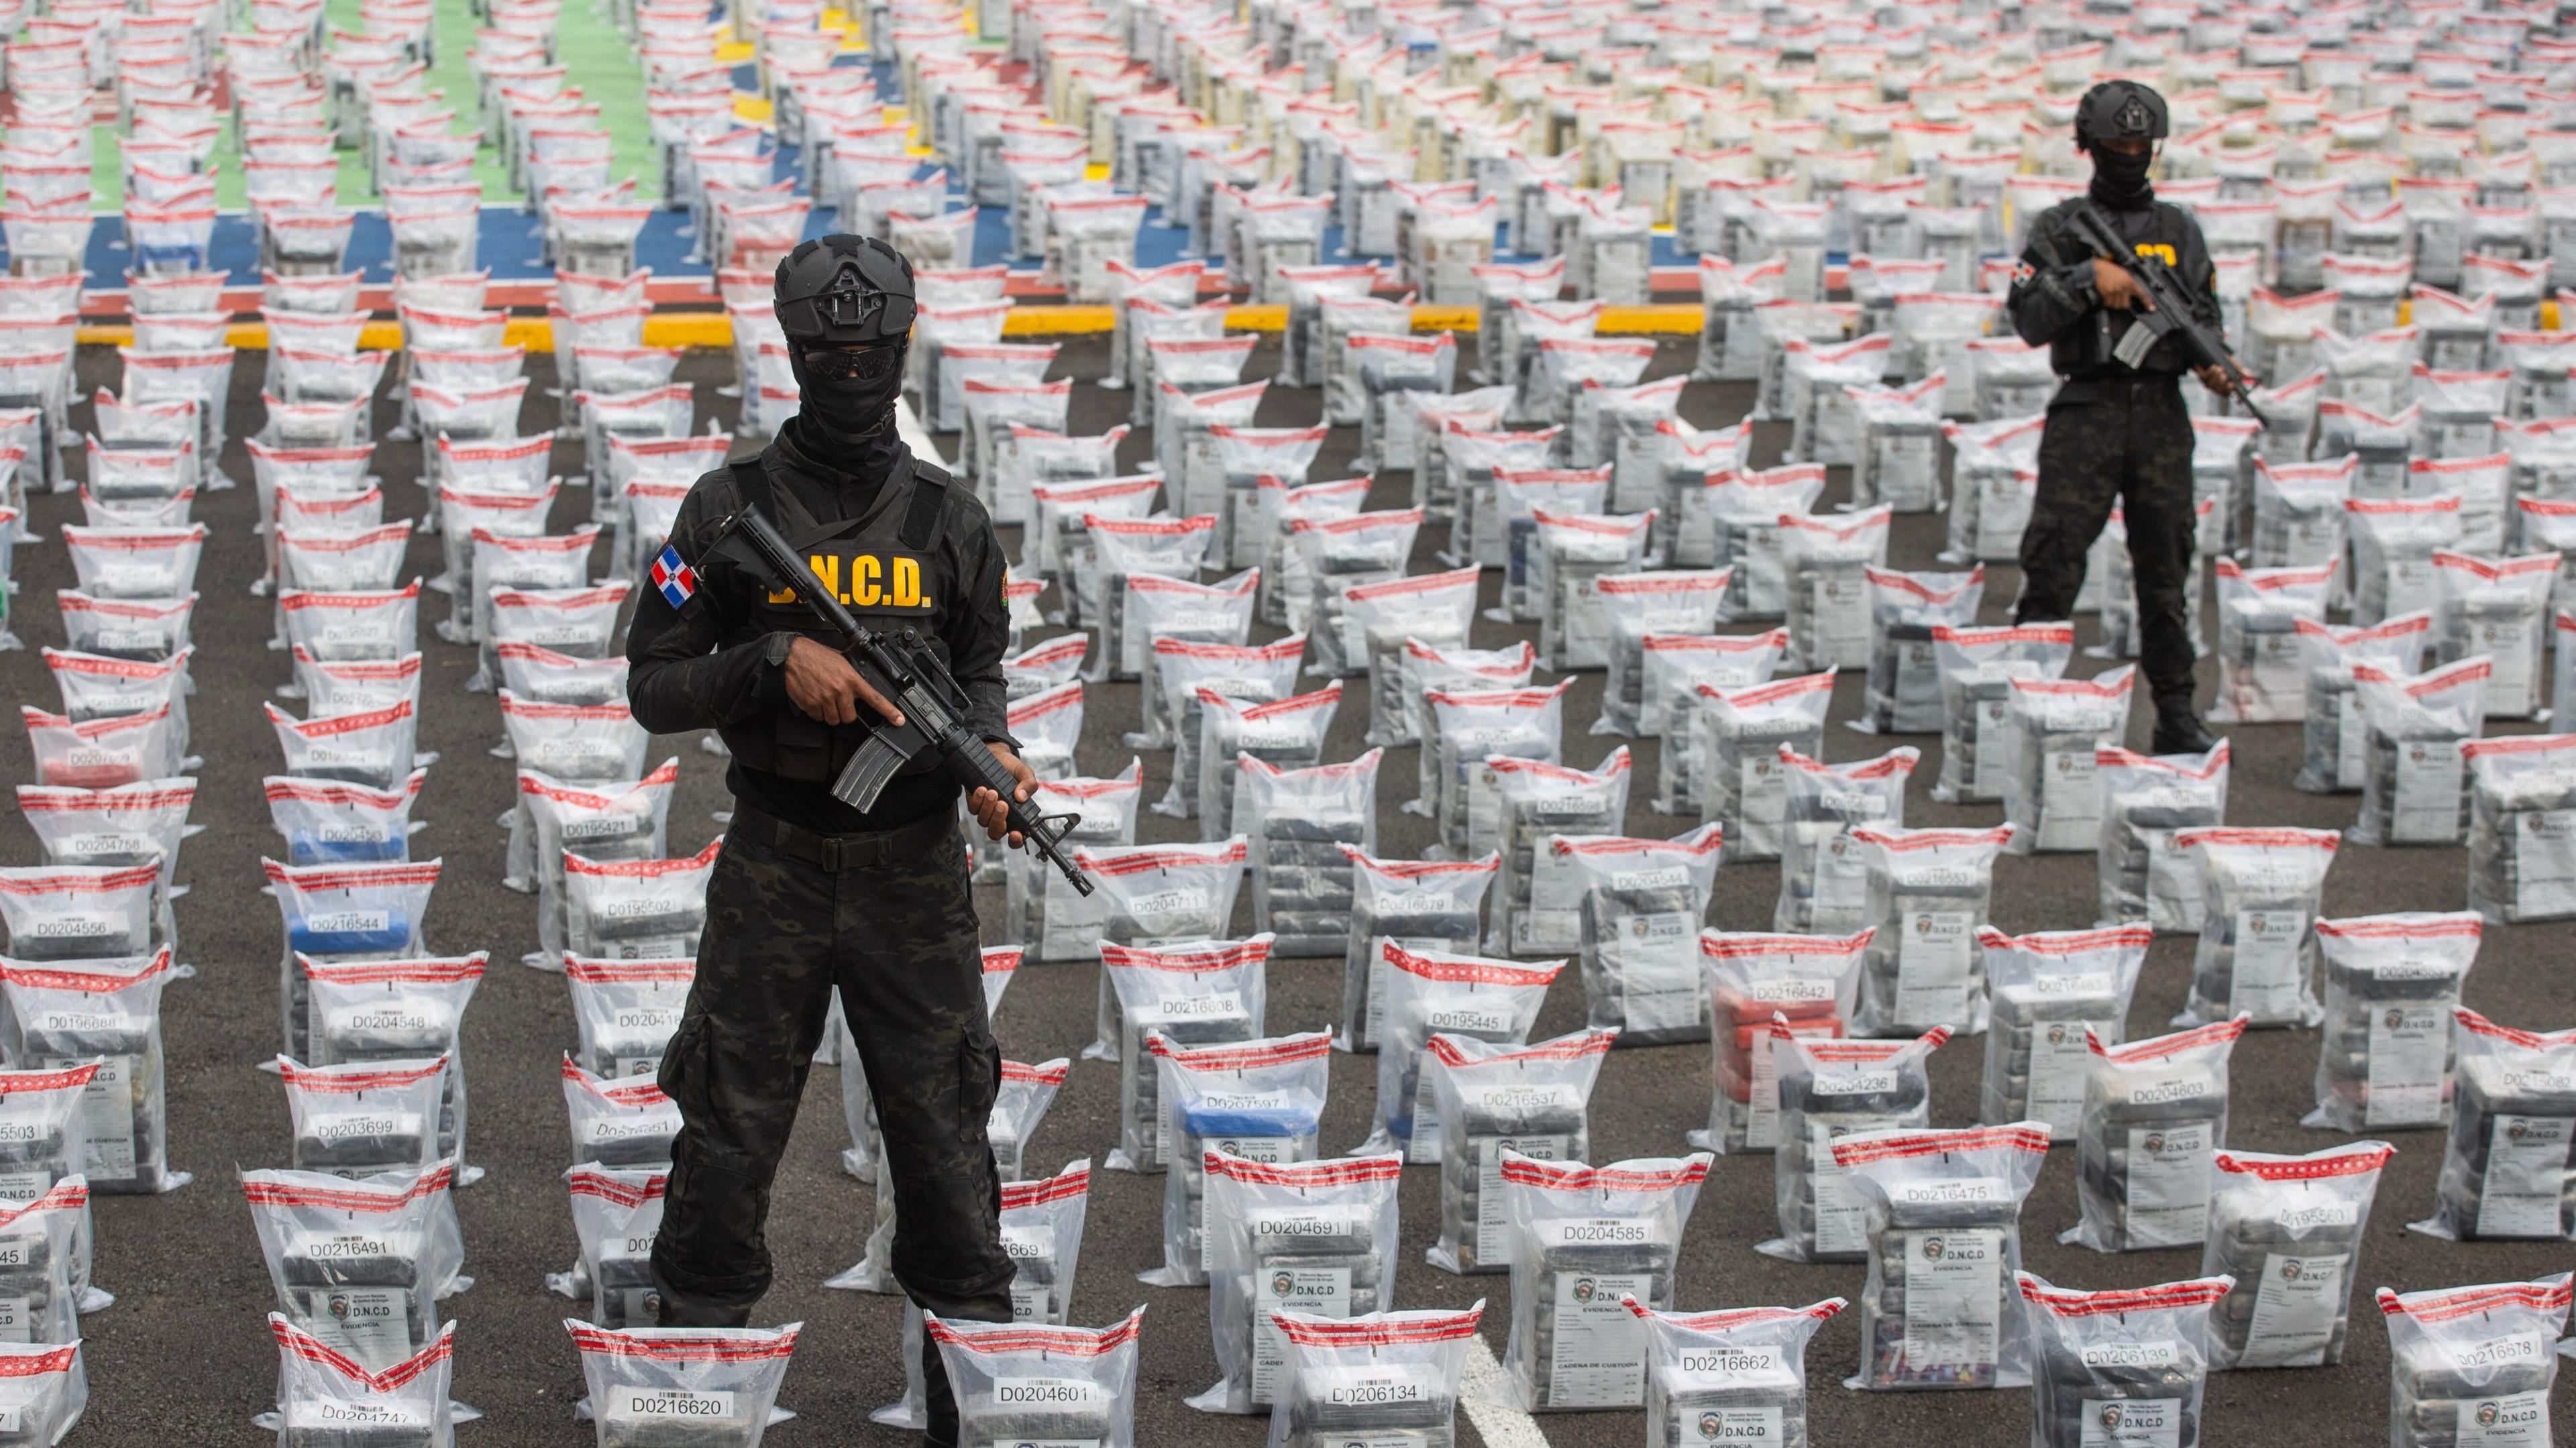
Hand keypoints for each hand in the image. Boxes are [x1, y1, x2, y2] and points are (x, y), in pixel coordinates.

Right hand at [780, 635, 903, 727]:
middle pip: (850, 717)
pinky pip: (818, 717)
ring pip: (834, 719)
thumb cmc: (817, 656)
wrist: (793, 655)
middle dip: (845, 712)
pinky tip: (814, 698)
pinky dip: (817, 712)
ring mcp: (825, 699)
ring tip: (825, 698)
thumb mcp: (841, 662)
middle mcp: (840, 690)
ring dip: (831, 713)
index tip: (898, 720)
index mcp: (851, 679)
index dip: (888, 711)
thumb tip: (860, 688)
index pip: (874, 698)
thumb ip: (852, 676)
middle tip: (838, 701)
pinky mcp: (811, 705)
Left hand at [970, 743, 1037, 846]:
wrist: (995, 754)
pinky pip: (973, 809)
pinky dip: (977, 801)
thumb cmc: (1011, 768)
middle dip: (999, 821)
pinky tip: (982, 789)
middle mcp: (1001, 817)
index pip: (1016, 837)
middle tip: (1003, 805)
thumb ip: (1029, 784)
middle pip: (996, 832)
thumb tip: (1021, 797)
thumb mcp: (1025, 773)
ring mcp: (986, 811)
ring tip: (992, 792)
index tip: (1016, 834)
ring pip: (984, 821)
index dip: (1015, 841)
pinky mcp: (974, 803)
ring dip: (988, 808)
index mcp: (1016, 815)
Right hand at [2093, 256, 2152, 311]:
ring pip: (2116, 306)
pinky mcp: (2107, 293)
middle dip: (2122, 304)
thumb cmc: (2112, 271)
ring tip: (2112, 296)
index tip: (2151, 308)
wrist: (2100, 269)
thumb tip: (2132, 294)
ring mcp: (2115, 291)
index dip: (2147, 302)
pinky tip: (2106, 296)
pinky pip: (2108, 304)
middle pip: (2125, 305)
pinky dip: (2106, 302)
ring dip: (2114, 304)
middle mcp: (2124, 287)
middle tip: (2120, 299)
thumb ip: (2130, 284)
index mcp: (2130, 282)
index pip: (2142, 294)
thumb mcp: (2125, 275)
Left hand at [2198, 362, 2254, 394]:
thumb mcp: (2233, 365)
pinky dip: (2210, 371)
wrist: (2213, 355)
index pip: (2226, 393)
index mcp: (2225, 386)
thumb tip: (2246, 375)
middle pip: (2218, 390)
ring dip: (2215, 375)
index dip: (2228, 390)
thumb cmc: (2225, 362)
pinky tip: (2214, 366)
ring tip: (2219, 368)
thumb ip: (2239, 370)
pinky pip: (2204, 378)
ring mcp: (2208, 383)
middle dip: (2221, 382)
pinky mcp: (2202, 378)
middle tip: (2224, 374)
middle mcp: (2216, 387)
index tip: (2232, 384)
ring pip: (2211, 384)